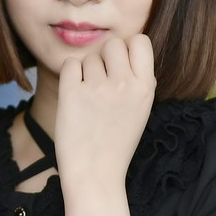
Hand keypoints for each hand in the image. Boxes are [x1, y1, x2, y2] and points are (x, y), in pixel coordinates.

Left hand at [53, 35, 155, 198]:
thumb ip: (139, 79)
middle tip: (102, 83)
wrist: (95, 174)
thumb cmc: (117, 141)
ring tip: (90, 99)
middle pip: (113, 44)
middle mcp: (124, 84)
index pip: (140, 40)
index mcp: (146, 87)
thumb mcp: (141, 109)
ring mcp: (97, 88)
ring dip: (86, 72)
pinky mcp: (71, 93)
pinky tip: (75, 95)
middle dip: (105, 58)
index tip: (122, 66)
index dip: (129, 48)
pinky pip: (69, 64)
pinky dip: (70, 75)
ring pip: (89, 56)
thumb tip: (130, 48)